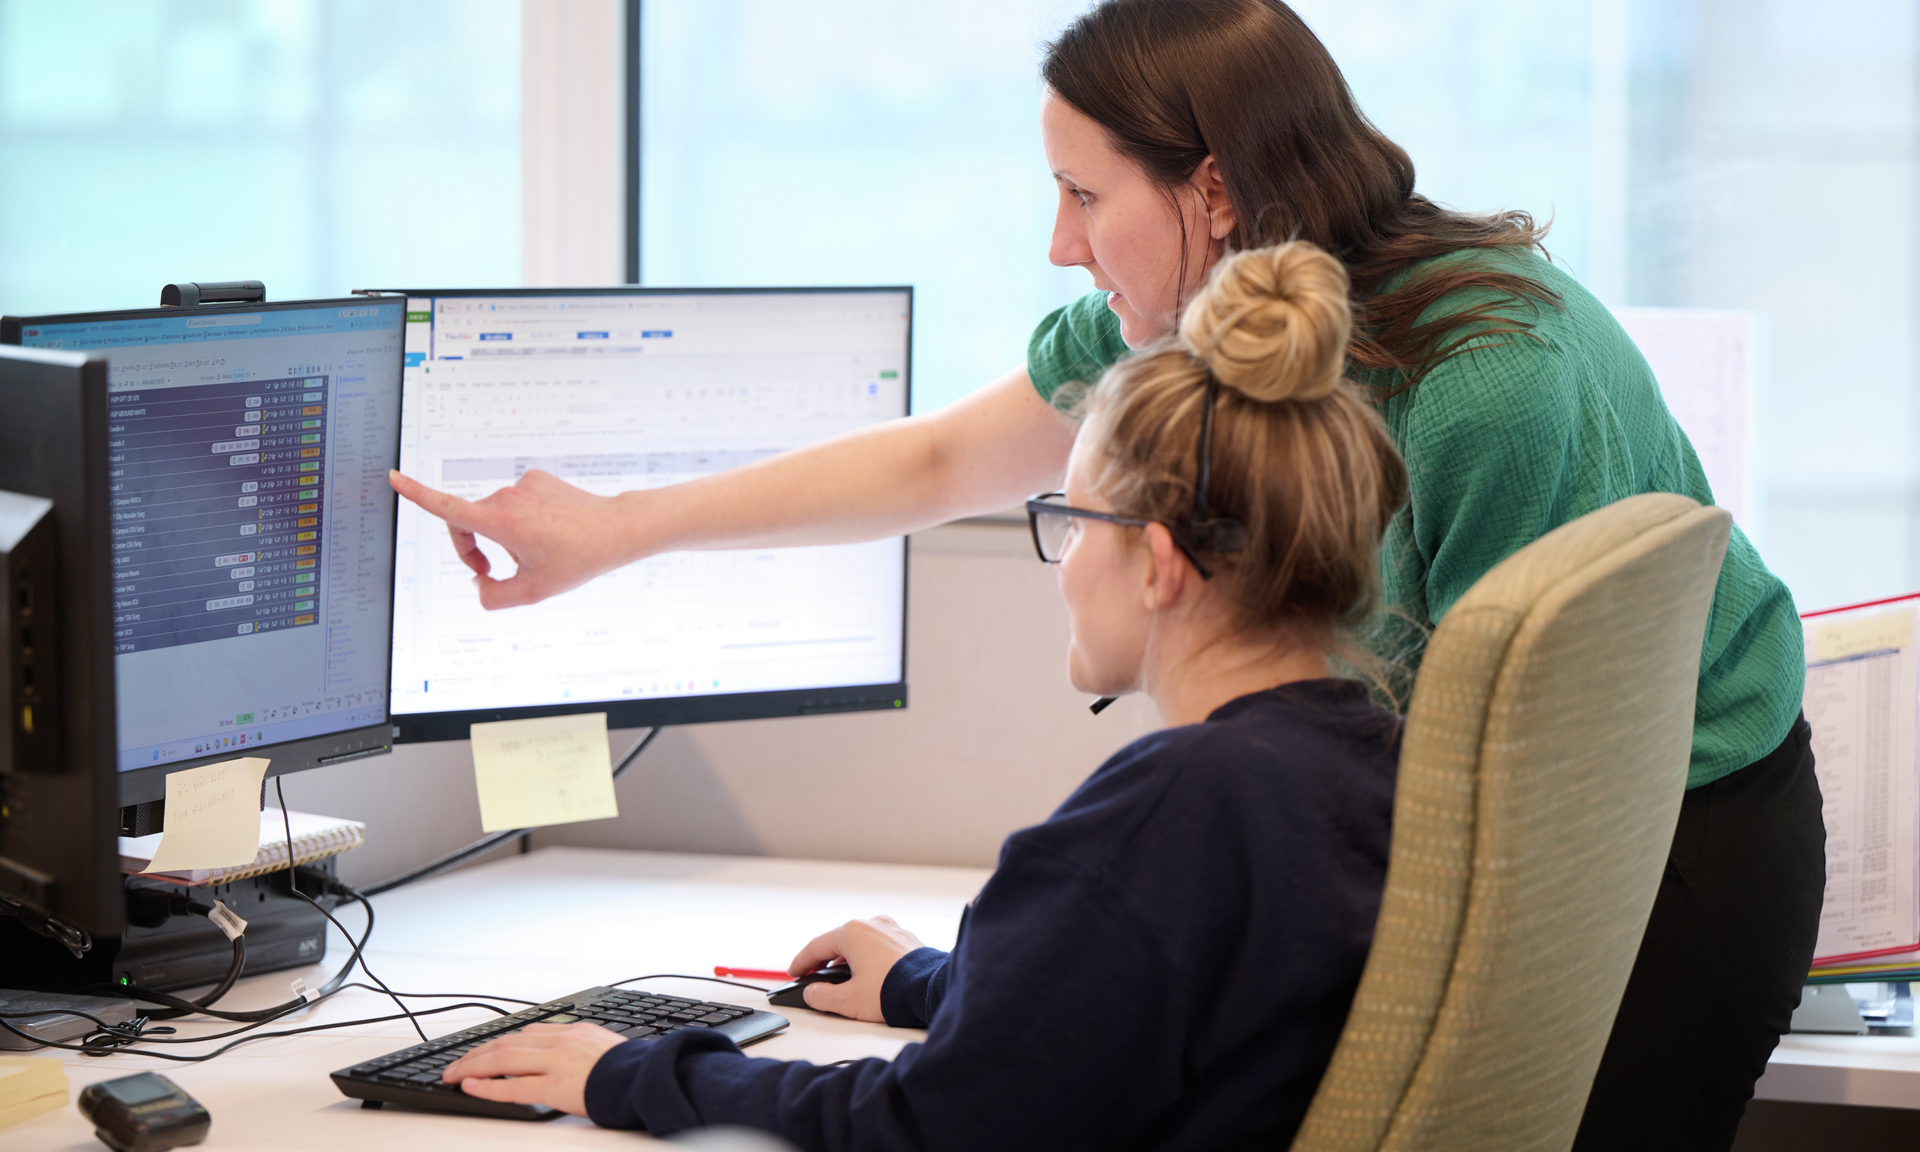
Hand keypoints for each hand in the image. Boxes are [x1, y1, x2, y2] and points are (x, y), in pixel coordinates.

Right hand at [389, 469, 641, 609]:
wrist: (615, 530)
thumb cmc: (577, 560)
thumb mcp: (532, 592)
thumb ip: (492, 597)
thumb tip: (479, 584)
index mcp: (500, 521)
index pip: (447, 508)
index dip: (416, 494)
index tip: (394, 477)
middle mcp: (507, 496)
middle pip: (468, 522)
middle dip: (471, 548)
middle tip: (488, 573)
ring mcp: (523, 484)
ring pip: (495, 515)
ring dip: (503, 537)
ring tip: (537, 553)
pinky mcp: (537, 478)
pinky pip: (516, 503)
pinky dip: (522, 520)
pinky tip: (549, 531)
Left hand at [441, 1021, 627, 1115]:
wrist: (648, 1079)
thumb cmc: (631, 1070)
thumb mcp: (604, 1046)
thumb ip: (578, 1046)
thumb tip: (557, 1054)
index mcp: (573, 1031)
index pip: (525, 1034)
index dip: (498, 1044)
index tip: (483, 1053)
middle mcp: (561, 1042)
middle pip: (507, 1043)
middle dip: (476, 1054)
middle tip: (456, 1064)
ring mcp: (556, 1063)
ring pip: (503, 1059)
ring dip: (472, 1066)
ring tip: (453, 1075)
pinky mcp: (555, 1086)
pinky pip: (512, 1086)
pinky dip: (486, 1086)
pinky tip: (470, 1086)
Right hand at [786, 915, 924, 1022]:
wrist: (931, 991)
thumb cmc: (893, 991)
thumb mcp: (848, 1000)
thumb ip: (822, 997)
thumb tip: (813, 993)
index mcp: (853, 932)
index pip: (817, 946)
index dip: (801, 962)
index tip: (793, 973)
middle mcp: (872, 924)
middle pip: (839, 941)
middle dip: (824, 960)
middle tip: (812, 975)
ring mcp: (892, 929)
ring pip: (860, 942)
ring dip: (847, 959)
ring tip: (840, 978)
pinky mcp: (907, 939)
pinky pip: (879, 946)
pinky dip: (867, 958)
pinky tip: (867, 974)